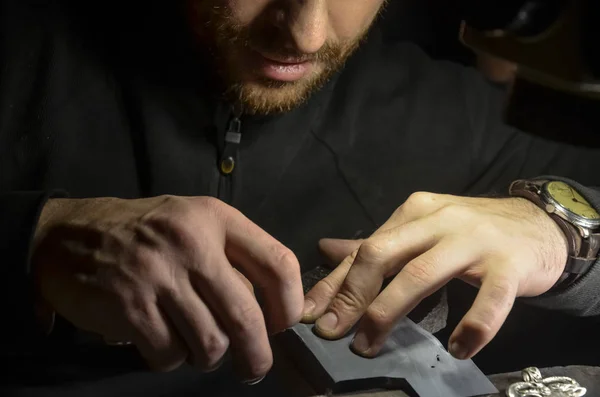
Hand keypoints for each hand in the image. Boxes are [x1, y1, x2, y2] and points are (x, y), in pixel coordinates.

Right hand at [33, 196, 302, 380]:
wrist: (67, 235)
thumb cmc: (145, 233)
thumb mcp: (193, 223)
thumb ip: (232, 256)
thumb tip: (268, 311)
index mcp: (216, 218)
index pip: (277, 263)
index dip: (290, 304)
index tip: (283, 325)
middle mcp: (192, 243)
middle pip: (246, 317)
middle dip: (256, 355)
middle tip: (253, 367)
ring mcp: (159, 275)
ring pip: (210, 343)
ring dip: (207, 356)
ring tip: (195, 345)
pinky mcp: (129, 306)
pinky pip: (170, 354)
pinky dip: (170, 359)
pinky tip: (161, 343)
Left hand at [302, 192, 567, 359]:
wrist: (538, 224)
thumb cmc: (470, 232)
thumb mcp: (421, 230)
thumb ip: (377, 244)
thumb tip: (325, 249)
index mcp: (413, 212)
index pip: (365, 249)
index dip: (334, 284)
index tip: (310, 316)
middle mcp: (439, 220)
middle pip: (384, 254)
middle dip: (353, 295)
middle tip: (334, 332)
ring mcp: (475, 240)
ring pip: (423, 274)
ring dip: (390, 311)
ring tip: (370, 345)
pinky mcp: (509, 265)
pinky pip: (489, 299)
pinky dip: (471, 325)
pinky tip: (457, 348)